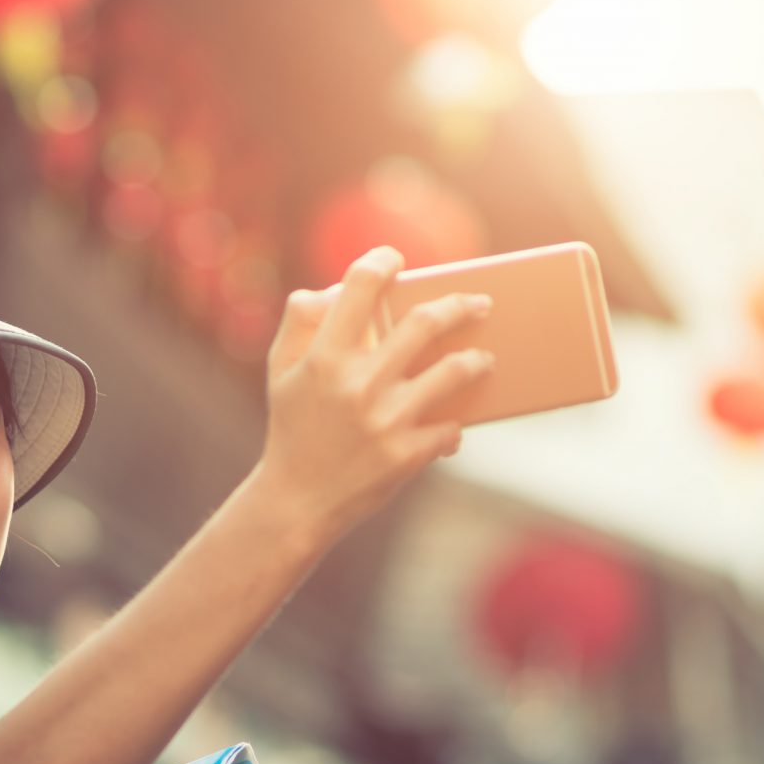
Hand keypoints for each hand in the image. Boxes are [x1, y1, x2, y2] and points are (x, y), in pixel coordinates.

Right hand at [249, 247, 493, 545]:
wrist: (296, 503)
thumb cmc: (292, 430)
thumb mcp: (280, 373)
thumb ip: (298, 324)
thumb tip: (326, 290)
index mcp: (324, 357)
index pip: (360, 286)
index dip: (382, 261)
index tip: (397, 260)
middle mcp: (357, 383)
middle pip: (425, 323)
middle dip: (460, 306)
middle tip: (478, 302)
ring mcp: (385, 420)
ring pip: (452, 372)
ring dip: (475, 361)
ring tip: (484, 359)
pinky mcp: (405, 456)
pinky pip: (450, 429)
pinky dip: (454, 427)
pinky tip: (452, 428)